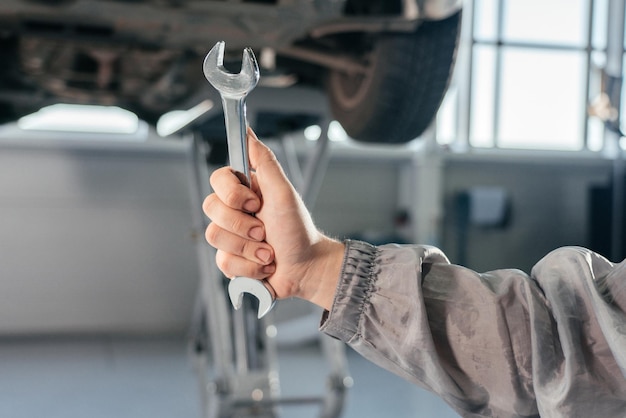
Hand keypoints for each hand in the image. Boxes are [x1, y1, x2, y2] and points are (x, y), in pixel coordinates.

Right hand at [202, 128, 344, 309]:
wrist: (306, 268)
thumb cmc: (298, 229)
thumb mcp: (283, 191)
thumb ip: (264, 161)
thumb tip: (247, 131)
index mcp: (245, 190)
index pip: (217, 179)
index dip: (233, 194)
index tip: (256, 203)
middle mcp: (234, 211)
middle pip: (211, 208)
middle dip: (242, 225)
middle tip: (266, 231)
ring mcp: (230, 236)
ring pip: (214, 236)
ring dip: (248, 248)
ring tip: (269, 252)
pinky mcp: (230, 260)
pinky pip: (223, 262)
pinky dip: (249, 266)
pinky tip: (264, 265)